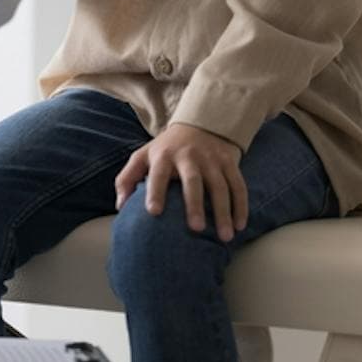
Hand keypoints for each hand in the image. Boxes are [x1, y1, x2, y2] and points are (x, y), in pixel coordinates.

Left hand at [114, 123, 247, 242]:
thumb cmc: (165, 150)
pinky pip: (238, 185)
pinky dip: (241, 206)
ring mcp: (211, 158)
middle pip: (193, 180)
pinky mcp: (229, 162)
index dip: (155, 191)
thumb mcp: (143, 156)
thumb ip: (127, 178)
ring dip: (224, 212)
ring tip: (225, 237)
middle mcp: (189, 155)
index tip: (153, 212)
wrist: (199, 124)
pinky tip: (240, 226)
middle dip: (195, 204)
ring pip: (220, 186)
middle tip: (196, 229)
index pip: (158, 174)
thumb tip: (120, 205)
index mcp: (163, 155)